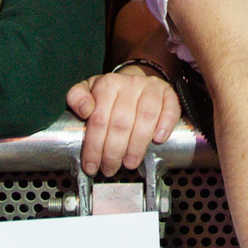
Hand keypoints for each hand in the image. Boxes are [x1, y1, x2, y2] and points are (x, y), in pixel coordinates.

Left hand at [67, 67, 182, 176]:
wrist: (136, 80)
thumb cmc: (111, 93)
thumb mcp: (88, 90)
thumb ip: (77, 97)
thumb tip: (83, 110)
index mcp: (108, 84)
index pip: (98, 119)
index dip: (94, 146)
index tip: (91, 165)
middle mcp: (130, 84)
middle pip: (121, 123)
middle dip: (113, 152)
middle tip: (110, 168)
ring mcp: (151, 88)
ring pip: (145, 118)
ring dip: (137, 145)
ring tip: (129, 162)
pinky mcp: (169, 94)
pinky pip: (170, 108)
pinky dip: (165, 125)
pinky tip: (158, 140)